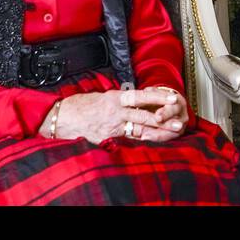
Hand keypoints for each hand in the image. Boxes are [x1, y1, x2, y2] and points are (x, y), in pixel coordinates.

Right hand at [40, 86, 186, 143]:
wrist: (60, 118)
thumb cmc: (80, 105)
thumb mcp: (102, 97)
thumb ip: (119, 100)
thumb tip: (137, 101)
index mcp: (114, 98)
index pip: (140, 96)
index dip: (157, 97)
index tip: (172, 98)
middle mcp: (115, 112)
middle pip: (143, 115)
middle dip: (162, 119)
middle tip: (179, 122)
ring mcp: (111, 127)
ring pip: (138, 129)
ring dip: (156, 132)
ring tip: (171, 133)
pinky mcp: (106, 139)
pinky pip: (126, 140)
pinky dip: (139, 141)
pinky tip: (152, 142)